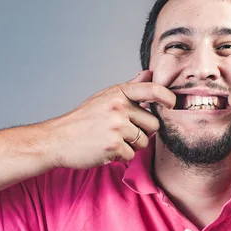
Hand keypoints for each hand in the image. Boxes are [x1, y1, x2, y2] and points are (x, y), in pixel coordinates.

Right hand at [44, 70, 174, 168]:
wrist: (58, 139)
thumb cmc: (83, 119)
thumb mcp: (105, 97)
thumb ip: (130, 88)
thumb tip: (149, 73)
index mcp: (118, 93)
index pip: (152, 90)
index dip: (168, 97)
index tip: (172, 104)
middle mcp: (119, 107)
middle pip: (154, 124)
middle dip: (144, 132)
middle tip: (124, 133)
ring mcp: (116, 126)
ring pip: (144, 141)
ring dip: (132, 146)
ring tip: (112, 141)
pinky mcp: (113, 145)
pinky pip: (131, 155)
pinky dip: (121, 157)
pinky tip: (106, 150)